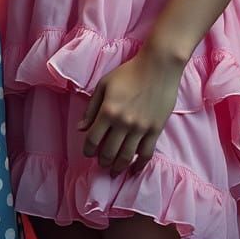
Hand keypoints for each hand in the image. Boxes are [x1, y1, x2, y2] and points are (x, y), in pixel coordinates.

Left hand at [79, 47, 184, 175]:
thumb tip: (80, 128)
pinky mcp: (155, 130)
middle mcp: (123, 123)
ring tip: (114, 171)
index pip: (93, 140)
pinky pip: (146, 154)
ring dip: (118, 167)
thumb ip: (91, 108)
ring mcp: (141, 128)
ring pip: (126, 156)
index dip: (88, 150)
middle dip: (102, 161)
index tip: (88, 153)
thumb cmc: (129, 72)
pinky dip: (139, 165)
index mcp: (108, 111)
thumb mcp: (104, 84)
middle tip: (101, 163)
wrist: (158, 67)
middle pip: (109, 152)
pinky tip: (134, 170)